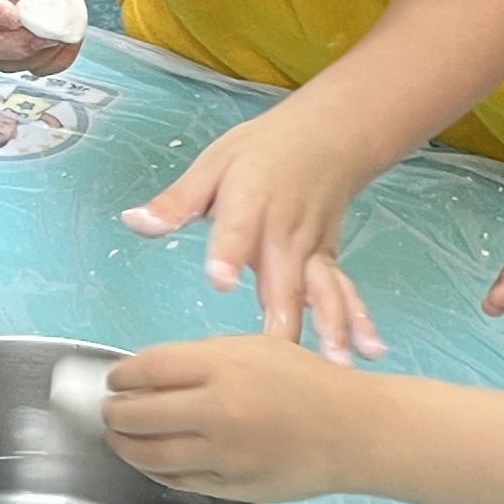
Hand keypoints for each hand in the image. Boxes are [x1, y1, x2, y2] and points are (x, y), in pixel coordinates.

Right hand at [0, 0, 94, 75]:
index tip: (15, 15)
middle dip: (13, 44)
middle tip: (47, 31)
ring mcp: (1, 22)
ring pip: (1, 58)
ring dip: (33, 56)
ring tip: (63, 32)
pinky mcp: (25, 34)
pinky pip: (31, 63)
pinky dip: (53, 60)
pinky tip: (70, 39)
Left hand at [103, 333, 386, 503]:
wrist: (353, 430)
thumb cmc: (308, 382)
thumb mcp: (255, 348)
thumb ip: (202, 360)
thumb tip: (151, 374)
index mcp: (221, 368)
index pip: (145, 370)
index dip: (120, 376)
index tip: (116, 380)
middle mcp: (216, 411)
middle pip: (136, 415)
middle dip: (114, 413)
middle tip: (112, 411)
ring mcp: (221, 455)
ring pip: (149, 455)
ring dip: (125, 445)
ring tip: (122, 437)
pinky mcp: (229, 487)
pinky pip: (177, 480)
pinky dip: (157, 470)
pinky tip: (154, 460)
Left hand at [123, 102, 389, 361]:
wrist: (326, 138)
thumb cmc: (263, 153)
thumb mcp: (213, 164)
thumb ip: (177, 201)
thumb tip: (135, 221)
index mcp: (250, 205)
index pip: (238, 231)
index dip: (230, 255)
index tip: (221, 281)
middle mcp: (285, 234)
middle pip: (284, 278)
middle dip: (284, 318)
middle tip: (279, 359)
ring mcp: (312, 253)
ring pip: (323, 292)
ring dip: (331, 328)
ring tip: (334, 365)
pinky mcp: (328, 264)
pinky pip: (345, 294)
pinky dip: (359, 321)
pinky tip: (369, 351)